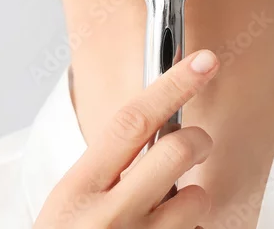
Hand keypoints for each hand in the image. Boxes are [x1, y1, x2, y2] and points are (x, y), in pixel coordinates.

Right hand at [33, 49, 219, 228]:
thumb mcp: (69, 205)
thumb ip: (107, 168)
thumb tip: (154, 123)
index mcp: (78, 190)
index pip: (133, 121)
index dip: (173, 84)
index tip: (204, 60)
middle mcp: (109, 218)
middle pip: (177, 150)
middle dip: (195, 140)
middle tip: (190, 145)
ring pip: (197, 200)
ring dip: (191, 200)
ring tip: (164, 215)